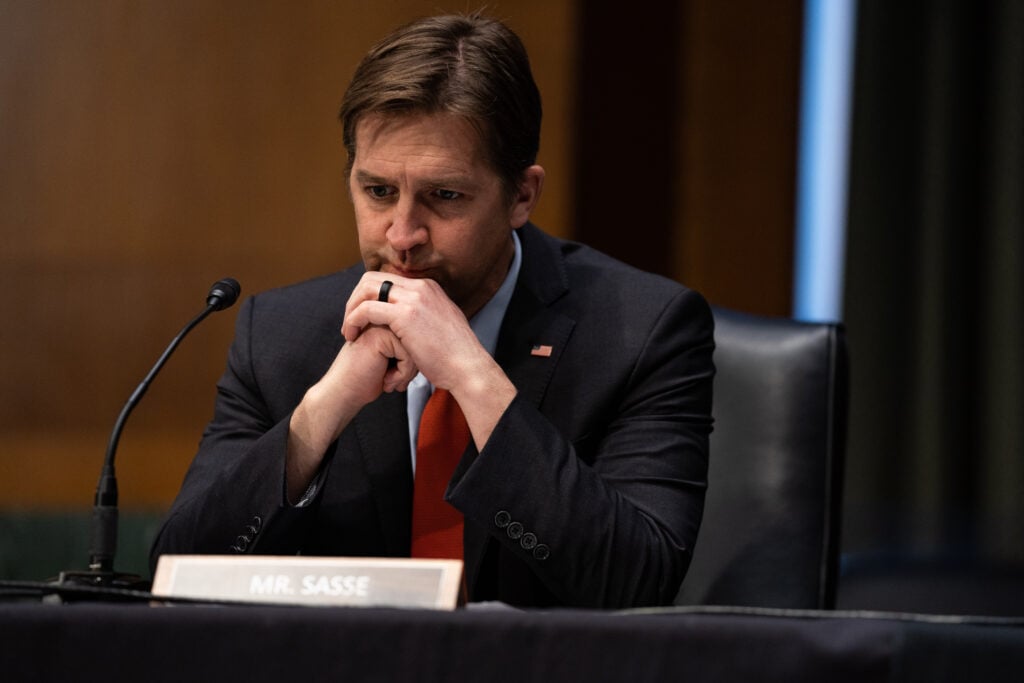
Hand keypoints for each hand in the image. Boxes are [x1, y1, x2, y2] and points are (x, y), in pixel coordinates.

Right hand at [286, 322, 415, 501]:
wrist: (343, 393)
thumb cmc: (366, 380)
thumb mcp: (393, 360)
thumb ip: (408, 346)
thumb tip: (433, 349)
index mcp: (387, 322)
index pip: (418, 339)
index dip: (411, 362)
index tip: (393, 374)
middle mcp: (384, 320)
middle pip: (418, 342)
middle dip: (410, 366)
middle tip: (394, 380)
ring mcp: (381, 325)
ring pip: (416, 348)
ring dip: (406, 372)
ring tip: (389, 381)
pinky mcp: (380, 336)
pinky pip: (409, 355)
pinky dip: (402, 374)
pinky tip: (386, 380)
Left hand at [342, 273, 491, 392]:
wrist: (467, 368)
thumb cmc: (455, 356)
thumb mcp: (441, 325)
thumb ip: (426, 315)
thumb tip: (414, 321)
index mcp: (429, 287)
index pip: (387, 279)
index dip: (369, 295)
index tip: (363, 316)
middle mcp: (421, 287)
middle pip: (372, 278)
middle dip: (355, 298)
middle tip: (351, 322)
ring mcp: (414, 298)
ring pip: (366, 289)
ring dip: (351, 308)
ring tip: (349, 330)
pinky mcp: (405, 315)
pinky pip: (367, 309)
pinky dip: (354, 320)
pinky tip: (353, 336)